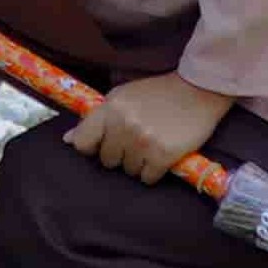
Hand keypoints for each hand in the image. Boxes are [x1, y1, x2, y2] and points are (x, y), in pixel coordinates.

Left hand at [67, 71, 231, 182]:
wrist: (199, 89)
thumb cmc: (159, 93)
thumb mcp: (124, 96)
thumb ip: (97, 118)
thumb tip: (68, 140)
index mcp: (111, 108)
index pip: (82, 141)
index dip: (91, 147)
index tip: (102, 145)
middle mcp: (123, 125)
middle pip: (107, 160)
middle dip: (120, 154)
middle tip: (137, 140)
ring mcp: (142, 141)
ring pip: (127, 171)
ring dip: (138, 163)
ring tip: (152, 144)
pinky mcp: (162, 155)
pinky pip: (147, 178)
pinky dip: (154, 171)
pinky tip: (162, 154)